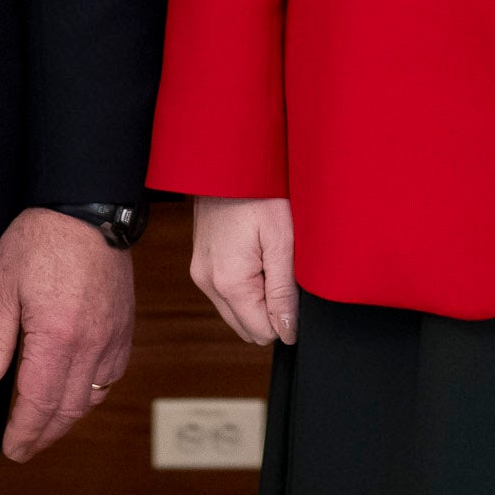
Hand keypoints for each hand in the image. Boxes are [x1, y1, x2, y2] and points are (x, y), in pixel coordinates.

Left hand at [0, 209, 136, 463]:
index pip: (38, 404)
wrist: (88, 208)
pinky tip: (78, 393)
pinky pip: (112, 375)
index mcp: (56, 338)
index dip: (24, 432)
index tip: (12, 449)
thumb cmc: (40, 240)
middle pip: (68, 409)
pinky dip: (93, 394)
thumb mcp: (1, 285)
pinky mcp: (124, 328)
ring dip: (67, 418)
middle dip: (44, 435)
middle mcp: (90, 345)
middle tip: (23, 448)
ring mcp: (112, 338)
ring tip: (45, 427)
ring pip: (92, 397)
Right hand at [189, 194, 298, 347]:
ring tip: (268, 258)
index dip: (285, 317)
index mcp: (228, 282)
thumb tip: (287, 334)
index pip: (262, 332)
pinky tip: (255, 254)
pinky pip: (227, 293)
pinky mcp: (201, 264)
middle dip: (270, 310)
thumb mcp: (282, 241)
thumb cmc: (259, 192)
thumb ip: (283, 292)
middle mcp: (208, 284)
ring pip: (237, 311)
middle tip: (281, 269)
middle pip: (247, 327)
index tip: (293, 284)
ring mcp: (201, 274)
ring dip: (258, 297)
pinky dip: (245, 285)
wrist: (228, 161)